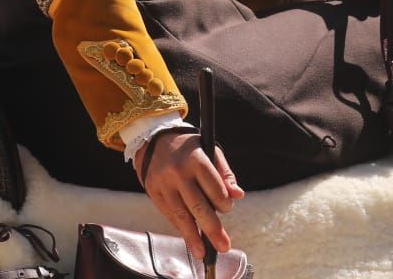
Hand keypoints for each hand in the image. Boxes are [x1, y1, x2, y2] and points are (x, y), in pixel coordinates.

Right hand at [135, 129, 244, 254]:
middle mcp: (178, 173)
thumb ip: (225, 174)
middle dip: (212, 229)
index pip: (213, 187)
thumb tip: (238, 195)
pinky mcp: (153, 193)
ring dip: (193, 237)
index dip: (223, 202)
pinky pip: (169, 215)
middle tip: (223, 245)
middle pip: (198, 206)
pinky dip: (180, 228)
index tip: (227, 208)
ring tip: (203, 252)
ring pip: (181, 215)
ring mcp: (164, 184)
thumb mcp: (211, 151)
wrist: (155, 140)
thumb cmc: (190, 148)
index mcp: (196, 159)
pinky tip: (190, 239)